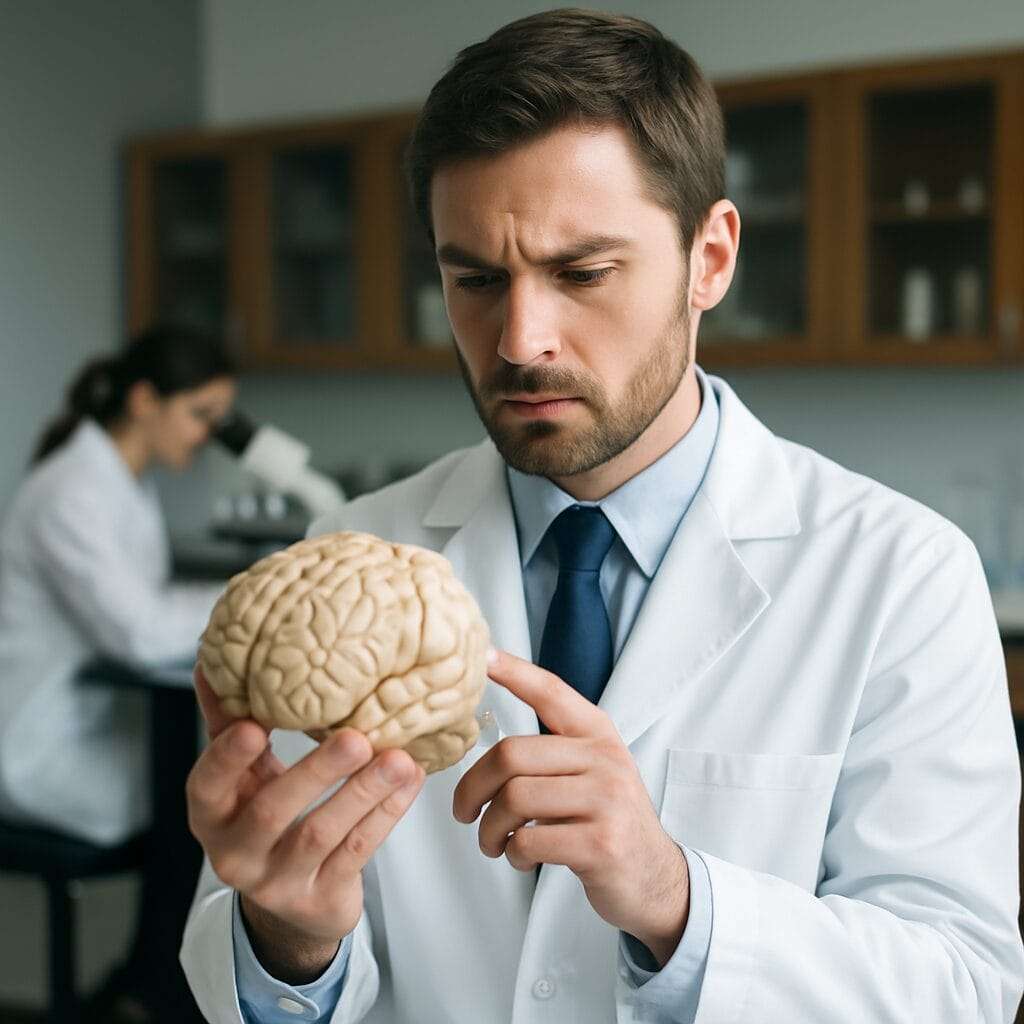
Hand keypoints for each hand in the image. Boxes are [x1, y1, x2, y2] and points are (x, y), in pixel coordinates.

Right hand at [186, 667, 424, 980]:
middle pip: (272, 811)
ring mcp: (279, 881)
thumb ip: (229, 721)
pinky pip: (358, 851)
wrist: (291, 900)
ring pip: (322, 834)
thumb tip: (212, 659)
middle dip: (316, 772)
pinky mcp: (322, 898)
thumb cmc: (265, 813)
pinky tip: (410, 780)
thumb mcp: (243, 774)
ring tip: (398, 760)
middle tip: (355, 739)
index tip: (253, 726)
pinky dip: (387, 812)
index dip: (226, 759)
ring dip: (364, 793)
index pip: (207, 786)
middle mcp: (237, 853)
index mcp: (211, 814)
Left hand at [452, 649, 688, 966]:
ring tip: (493, 842)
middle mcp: (604, 759)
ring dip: (489, 830)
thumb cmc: (606, 820)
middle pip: (511, 754)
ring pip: (514, 799)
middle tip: (464, 812)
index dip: (514, 672)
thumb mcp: (593, 772)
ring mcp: (606, 801)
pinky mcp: (600, 844)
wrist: (655, 877)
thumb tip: (491, 748)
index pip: (550, 692)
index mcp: (598, 734)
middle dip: (473, 787)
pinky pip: (528, 841)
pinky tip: (520, 858)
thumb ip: (553, 751)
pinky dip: (511, 854)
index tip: (482, 655)